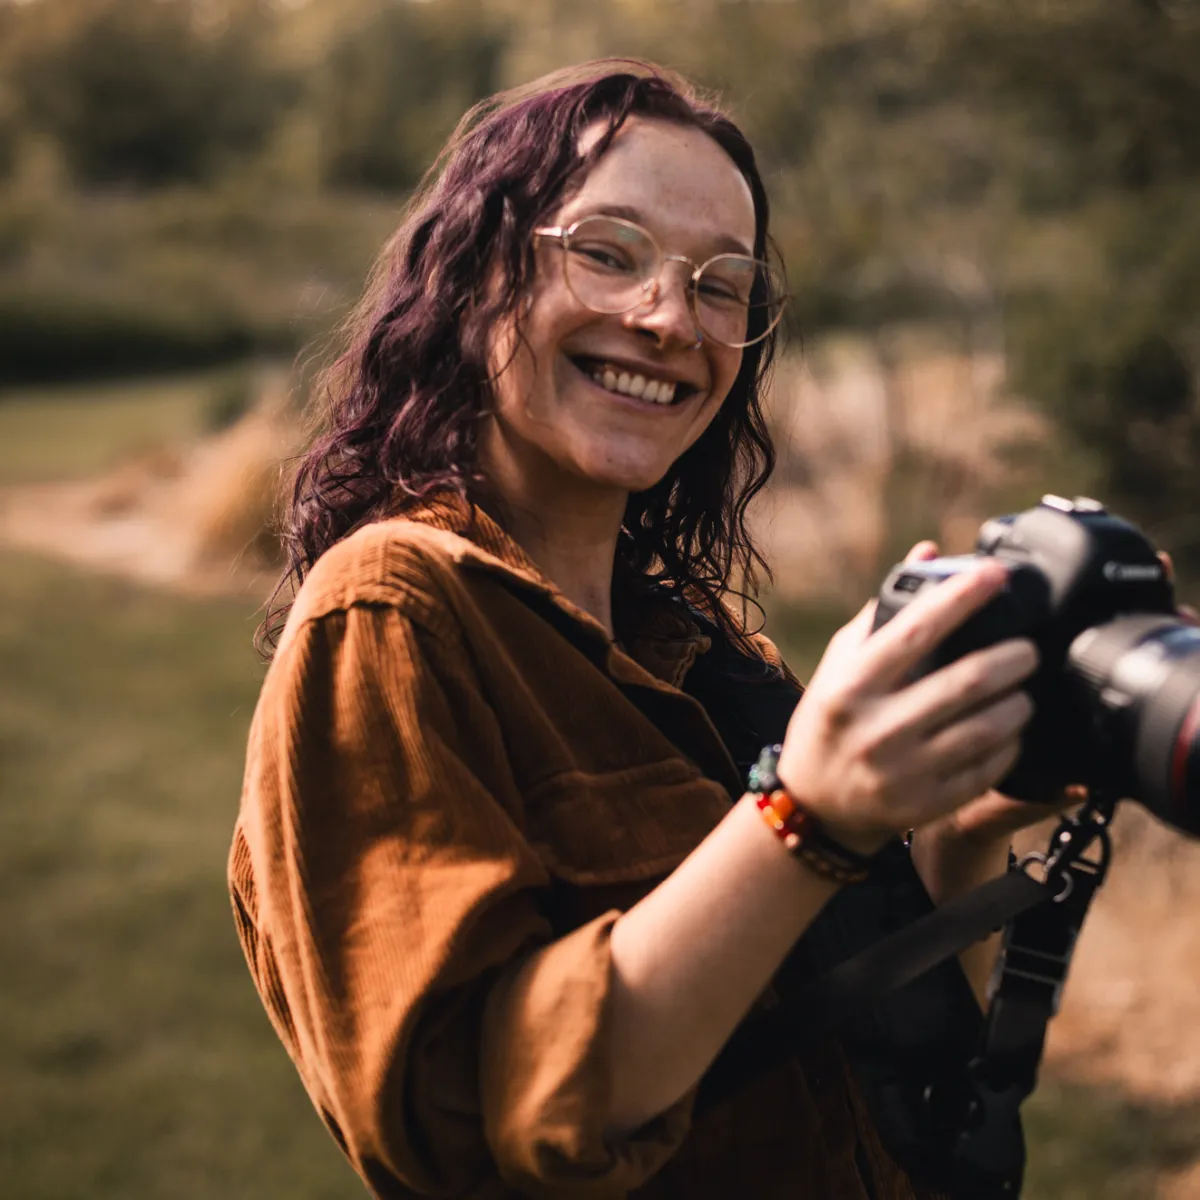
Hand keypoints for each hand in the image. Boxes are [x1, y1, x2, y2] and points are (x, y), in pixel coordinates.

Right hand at [775, 543, 1038, 853]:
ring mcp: (903, 771)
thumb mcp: (841, 664)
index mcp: (851, 687)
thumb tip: (929, 552)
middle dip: (1014, 657)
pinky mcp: (926, 804)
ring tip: (1022, 689)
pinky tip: (1009, 729)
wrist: (815, 806)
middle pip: (968, 682)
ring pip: (988, 728)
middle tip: (1028, 648)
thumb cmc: (831, 721)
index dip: (960, 598)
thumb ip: (884, 612)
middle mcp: (876, 729)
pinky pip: (988, 768)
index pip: (914, 632)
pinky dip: (1010, 743)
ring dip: (1019, 701)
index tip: (995, 574)